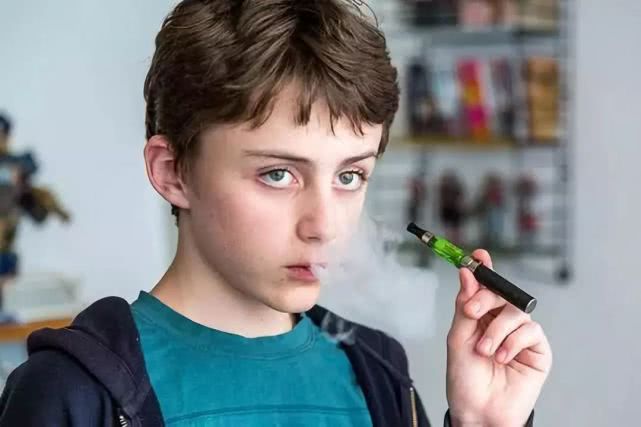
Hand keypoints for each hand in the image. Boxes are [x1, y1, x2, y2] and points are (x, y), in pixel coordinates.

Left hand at [446, 250, 551, 426]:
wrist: (479, 411)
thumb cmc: (465, 379)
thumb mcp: (458, 339)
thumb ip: (464, 306)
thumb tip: (467, 274)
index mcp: (481, 317)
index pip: (485, 288)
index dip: (483, 269)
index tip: (478, 255)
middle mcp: (501, 322)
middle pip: (501, 293)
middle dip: (486, 297)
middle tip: (471, 313)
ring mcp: (521, 335)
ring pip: (516, 311)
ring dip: (497, 330)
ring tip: (485, 351)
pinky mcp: (538, 350)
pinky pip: (531, 330)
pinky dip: (513, 342)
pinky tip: (502, 358)